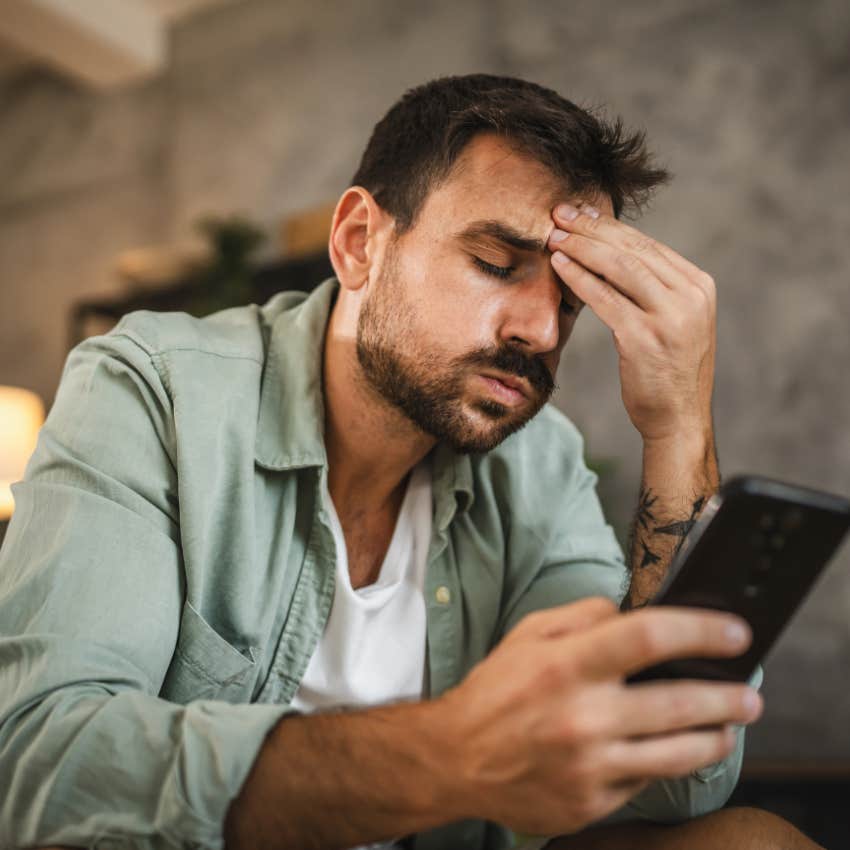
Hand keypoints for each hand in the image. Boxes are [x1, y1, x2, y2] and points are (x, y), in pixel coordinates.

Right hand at [439, 597, 761, 835]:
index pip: (647, 638)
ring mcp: (590, 766)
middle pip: (679, 702)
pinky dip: (664, 763)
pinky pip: (645, 781)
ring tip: (728, 726)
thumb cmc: (495, 691)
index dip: (700, 631)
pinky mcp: (592, 803)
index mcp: (566, 666)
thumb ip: (582, 616)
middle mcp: (583, 717)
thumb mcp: (528, 633)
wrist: (456, 759)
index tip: (734, 633)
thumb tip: (631, 613)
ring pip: (678, 754)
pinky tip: (670, 751)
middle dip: (727, 696)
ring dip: (715, 737)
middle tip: (749, 693)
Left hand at [548, 203, 716, 442]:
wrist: (678, 420)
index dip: (609, 226)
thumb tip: (610, 254)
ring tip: (554, 236)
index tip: (580, 213)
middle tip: (559, 213)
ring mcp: (671, 317)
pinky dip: (580, 279)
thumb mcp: (673, 322)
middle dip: (592, 228)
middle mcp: (691, 297)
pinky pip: (606, 299)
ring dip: (582, 248)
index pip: (648, 245)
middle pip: (633, 249)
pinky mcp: (646, 338)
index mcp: (699, 287)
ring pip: (620, 267)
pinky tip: (559, 266)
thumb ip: (654, 290)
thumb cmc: (666, 372)